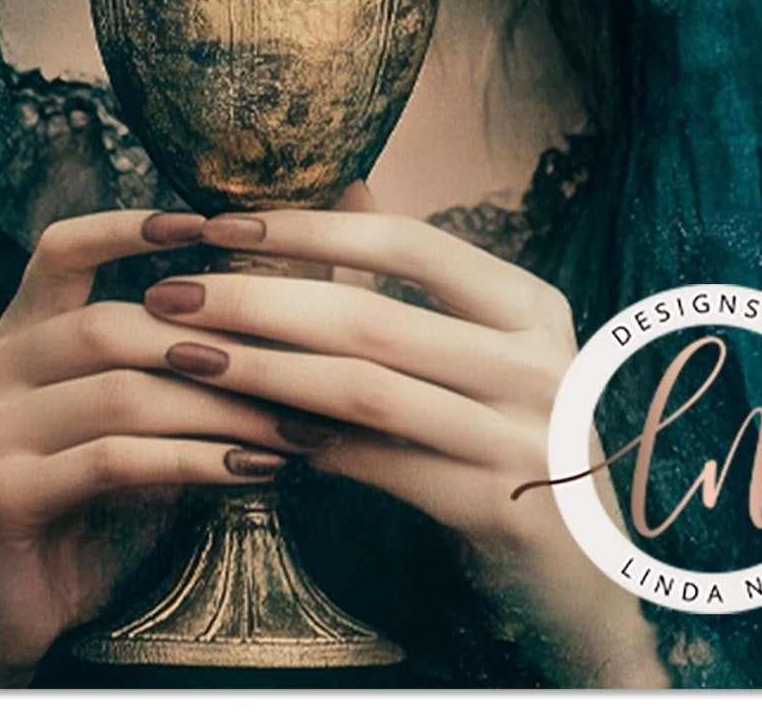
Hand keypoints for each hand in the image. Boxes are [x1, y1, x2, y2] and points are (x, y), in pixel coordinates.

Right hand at [0, 207, 331, 686]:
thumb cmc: (80, 509)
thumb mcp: (124, 422)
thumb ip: (172, 369)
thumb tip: (282, 314)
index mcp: (21, 334)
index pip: (61, 249)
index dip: (128, 225)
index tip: (209, 220)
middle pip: (111, 325)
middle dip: (214, 343)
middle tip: (301, 363)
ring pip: (122, 392)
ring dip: (220, 408)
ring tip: (292, 427)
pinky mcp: (5, 491)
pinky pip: (115, 460)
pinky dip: (194, 461)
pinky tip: (251, 470)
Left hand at [134, 183, 669, 688]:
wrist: (592, 576)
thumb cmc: (516, 438)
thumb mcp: (490, 346)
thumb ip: (417, 272)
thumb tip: (350, 184)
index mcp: (530, 305)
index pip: (408, 242)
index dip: (308, 228)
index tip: (216, 224)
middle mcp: (539, 363)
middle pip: (373, 317)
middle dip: (257, 300)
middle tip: (169, 294)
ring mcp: (527, 439)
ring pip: (367, 393)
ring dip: (263, 372)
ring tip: (187, 357)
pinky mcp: (502, 513)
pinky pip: (382, 469)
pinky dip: (309, 447)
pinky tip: (247, 433)